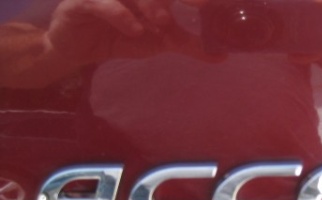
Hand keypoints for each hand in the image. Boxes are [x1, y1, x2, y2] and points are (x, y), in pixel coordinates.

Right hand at [45, 0, 221, 64]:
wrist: (79, 48)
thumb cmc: (121, 35)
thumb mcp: (160, 40)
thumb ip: (189, 43)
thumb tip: (222, 54)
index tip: (211, 4)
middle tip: (200, 4)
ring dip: (150, 4)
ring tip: (163, 23)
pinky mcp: (83, 1)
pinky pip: (103, 3)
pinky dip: (120, 14)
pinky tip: (134, 30)